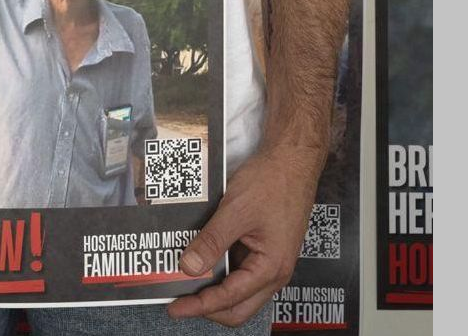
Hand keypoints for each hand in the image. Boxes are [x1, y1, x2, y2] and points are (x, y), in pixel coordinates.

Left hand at [166, 144, 324, 325]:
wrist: (292, 159)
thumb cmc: (274, 181)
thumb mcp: (236, 211)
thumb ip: (212, 242)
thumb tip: (189, 267)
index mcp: (271, 267)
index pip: (230, 299)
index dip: (200, 306)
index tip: (175, 307)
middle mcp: (274, 272)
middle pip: (238, 307)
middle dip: (208, 308)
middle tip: (180, 301)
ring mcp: (269, 261)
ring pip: (239, 291)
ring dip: (214, 290)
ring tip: (186, 281)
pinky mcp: (263, 250)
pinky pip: (240, 271)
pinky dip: (220, 271)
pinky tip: (202, 260)